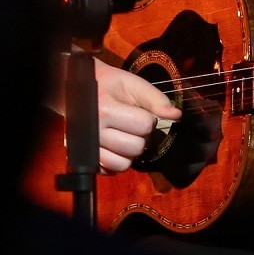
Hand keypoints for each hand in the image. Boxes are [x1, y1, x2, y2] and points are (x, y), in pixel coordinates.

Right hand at [91, 57, 181, 173]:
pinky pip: (110, 170)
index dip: (148, 118)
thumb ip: (155, 98)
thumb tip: (176, 116)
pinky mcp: (86, 159)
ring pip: (124, 164)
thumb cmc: (108, 85)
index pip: (143, 125)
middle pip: (136, 147)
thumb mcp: (132, 83)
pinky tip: (116, 147)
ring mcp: (88, 148)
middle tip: (132, 124)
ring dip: (131, 152)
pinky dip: (117, 162)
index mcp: (105, 110)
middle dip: (141, 136)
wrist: (77, 90)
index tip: (139, 111)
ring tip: (125, 136)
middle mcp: (94, 132)